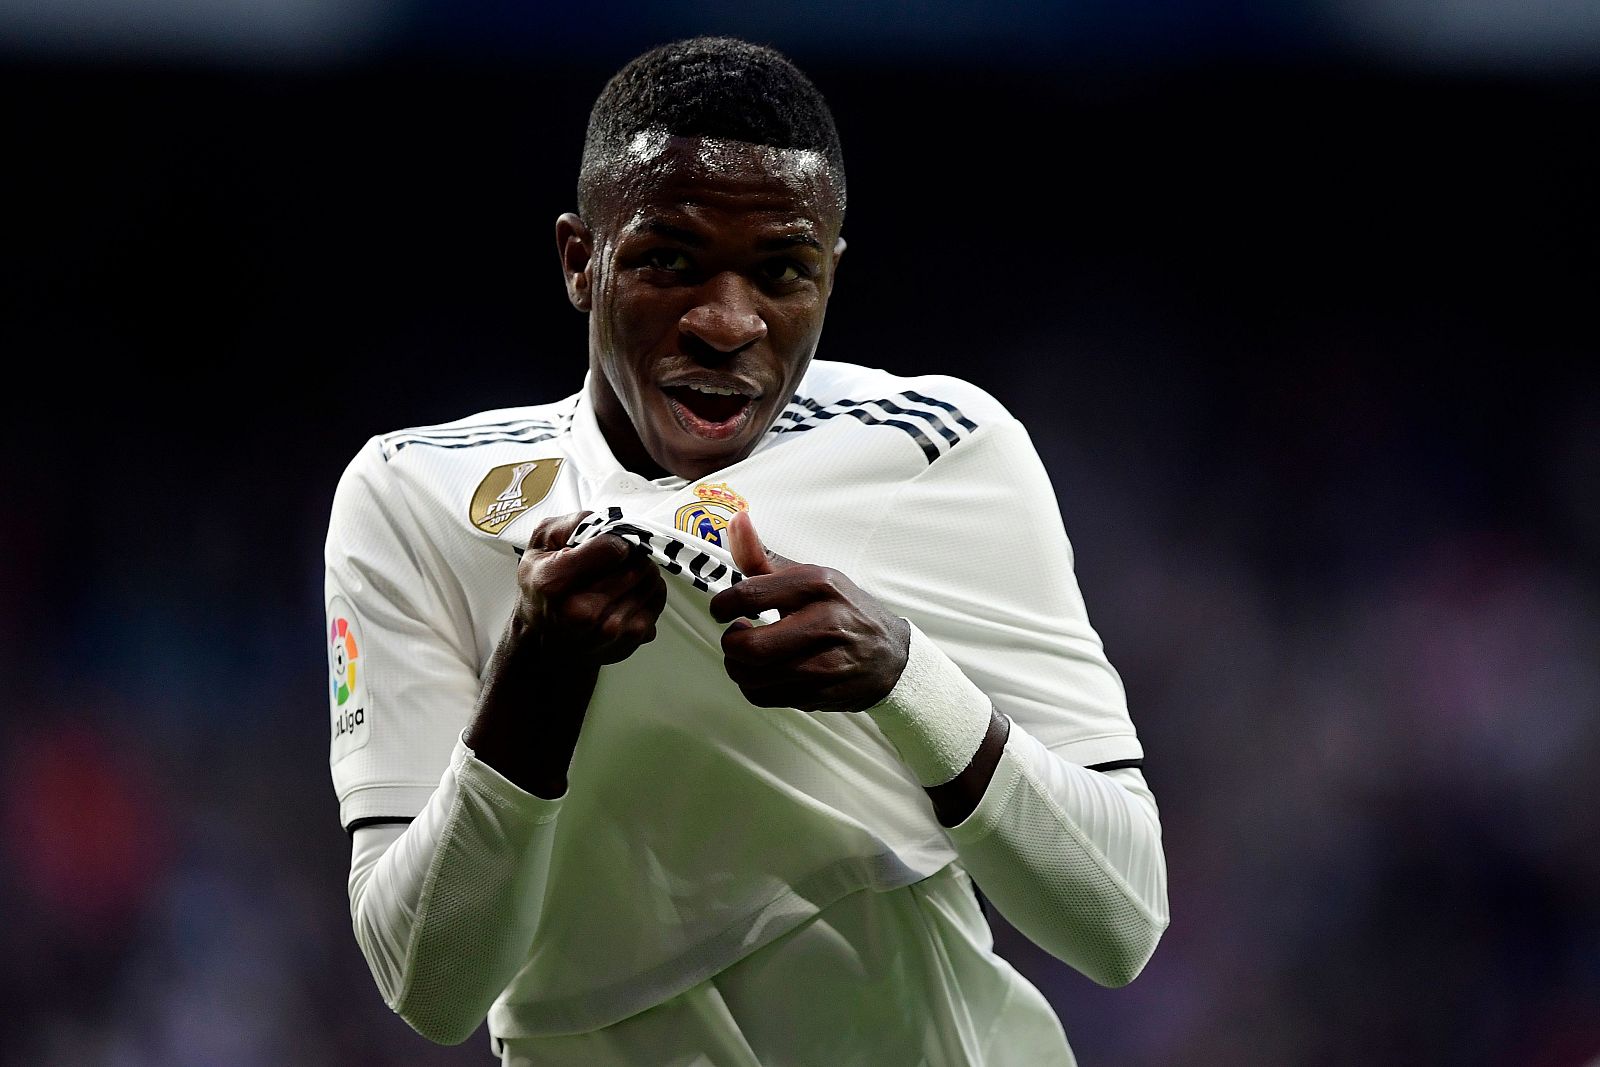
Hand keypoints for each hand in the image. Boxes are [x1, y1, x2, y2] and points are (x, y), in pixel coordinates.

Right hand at [515, 511, 667, 666]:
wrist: (544, 638)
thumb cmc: (542, 586)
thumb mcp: (541, 543)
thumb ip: (575, 523)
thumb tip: (615, 524)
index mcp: (555, 583)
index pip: (613, 548)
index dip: (616, 539)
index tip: (609, 543)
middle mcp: (584, 612)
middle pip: (636, 565)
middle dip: (631, 555)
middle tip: (615, 559)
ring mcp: (610, 631)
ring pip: (652, 581)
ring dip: (641, 572)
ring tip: (619, 575)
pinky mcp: (630, 641)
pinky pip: (657, 601)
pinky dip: (648, 592)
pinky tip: (626, 594)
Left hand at [709, 512, 909, 712]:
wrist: (891, 655)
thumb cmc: (842, 610)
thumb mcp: (810, 577)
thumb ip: (763, 556)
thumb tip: (735, 519)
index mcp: (818, 585)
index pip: (749, 595)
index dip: (723, 605)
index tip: (723, 609)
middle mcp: (825, 623)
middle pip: (748, 647)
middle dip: (731, 642)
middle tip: (738, 634)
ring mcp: (826, 664)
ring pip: (752, 676)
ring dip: (739, 666)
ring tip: (749, 654)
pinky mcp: (823, 694)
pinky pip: (765, 697)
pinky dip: (753, 687)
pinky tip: (764, 672)